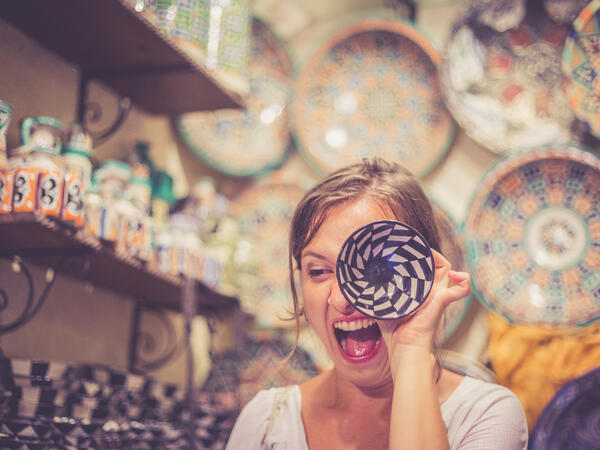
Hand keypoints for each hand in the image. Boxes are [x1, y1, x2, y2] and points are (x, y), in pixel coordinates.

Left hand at [377, 250, 470, 367]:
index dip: (413, 254)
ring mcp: (438, 293)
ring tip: (422, 252)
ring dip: (437, 257)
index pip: (419, 265)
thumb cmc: (394, 331)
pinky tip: (455, 274)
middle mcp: (430, 289)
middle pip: (431, 262)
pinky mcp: (443, 300)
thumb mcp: (381, 304)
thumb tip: (350, 287)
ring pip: (446, 268)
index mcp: (417, 288)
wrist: (404, 349)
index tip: (400, 246)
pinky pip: (461, 289)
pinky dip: (463, 280)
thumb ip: (372, 294)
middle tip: (406, 246)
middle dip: (421, 251)